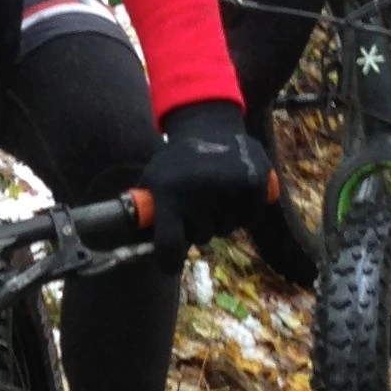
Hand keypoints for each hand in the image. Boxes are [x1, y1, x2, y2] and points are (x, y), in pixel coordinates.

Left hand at [140, 100, 274, 258]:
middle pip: (200, 238)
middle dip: (196, 227)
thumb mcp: (153, 178)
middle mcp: (200, 190)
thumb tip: (134, 244)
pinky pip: (247, 218)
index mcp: (170, 192)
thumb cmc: (177, 159)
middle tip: (194, 204)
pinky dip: (241, 211)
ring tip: (213, 191)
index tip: (170, 266)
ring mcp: (230, 187)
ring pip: (225, 229)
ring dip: (219, 219)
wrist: (210, 124)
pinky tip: (232, 191)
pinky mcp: (256, 184)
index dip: (169, 261)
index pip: (169, 244)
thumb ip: (147, 210)